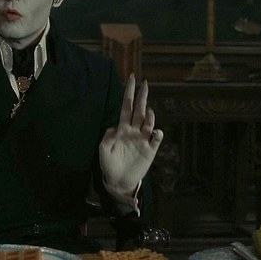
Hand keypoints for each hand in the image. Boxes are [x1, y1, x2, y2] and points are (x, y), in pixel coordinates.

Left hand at [99, 73, 163, 203]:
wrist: (118, 181)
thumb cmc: (109, 164)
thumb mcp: (103, 149)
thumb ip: (107, 136)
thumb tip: (115, 127)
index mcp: (122, 128)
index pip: (126, 106)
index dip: (129, 93)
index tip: (131, 78)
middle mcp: (134, 131)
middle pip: (139, 110)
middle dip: (142, 97)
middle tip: (145, 83)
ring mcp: (142, 140)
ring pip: (149, 122)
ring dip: (150, 115)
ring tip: (148, 111)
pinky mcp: (150, 150)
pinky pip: (156, 139)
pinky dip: (157, 134)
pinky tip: (155, 132)